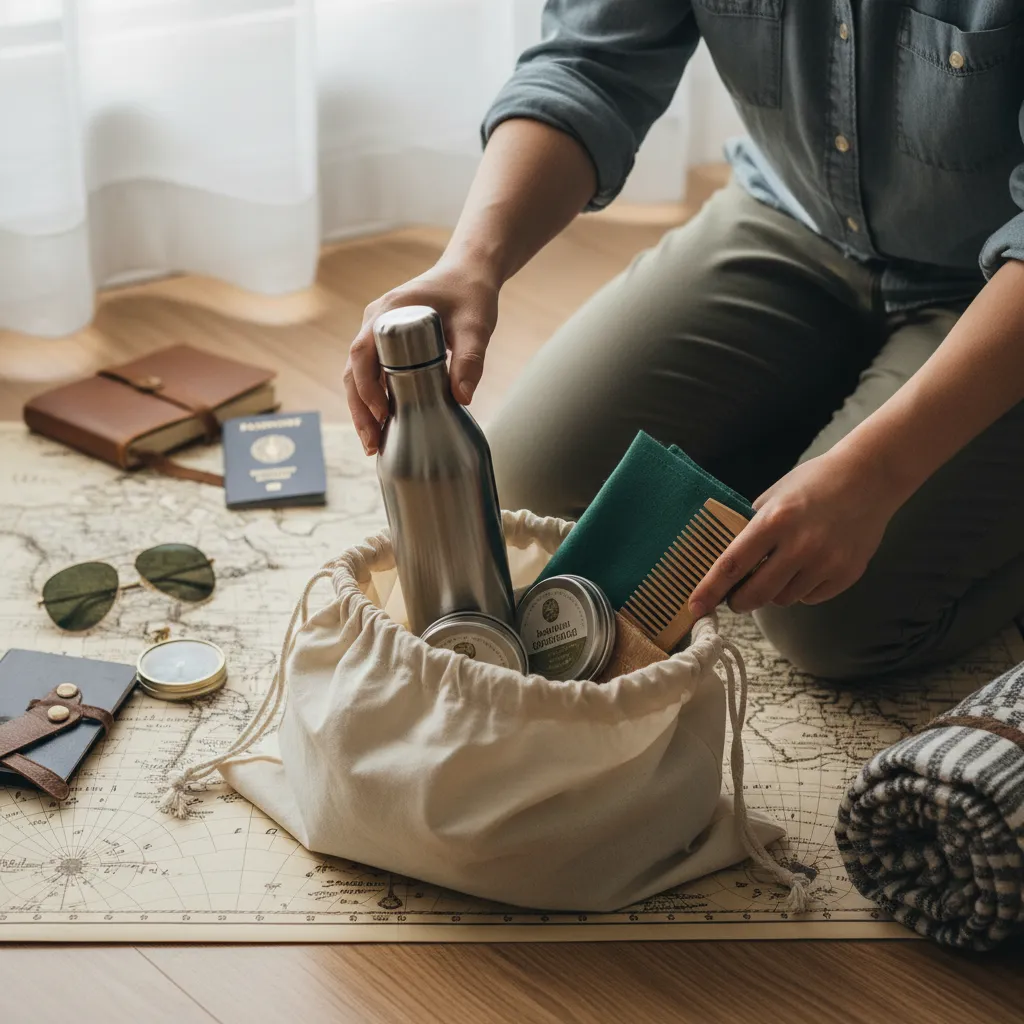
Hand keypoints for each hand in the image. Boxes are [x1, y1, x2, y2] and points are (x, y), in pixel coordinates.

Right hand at [344, 257, 499, 453]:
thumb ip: (471, 358)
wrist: (468, 274)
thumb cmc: (471, 294)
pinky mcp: (386, 342)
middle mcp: (375, 321)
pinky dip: (373, 399)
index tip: (382, 412)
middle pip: (353, 369)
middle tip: (371, 443)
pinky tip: (383, 425)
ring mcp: (377, 331)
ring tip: (373, 443)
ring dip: (363, 409)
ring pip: (358, 374)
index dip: (366, 385)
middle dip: (359, 409)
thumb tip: (461, 398)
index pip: (362, 352)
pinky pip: (372, 372)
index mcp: (388, 310)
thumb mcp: (476, 326)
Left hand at [687, 449, 898, 617]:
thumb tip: (726, 563)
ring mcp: (826, 561)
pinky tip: (809, 566)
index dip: (710, 589)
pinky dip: (803, 589)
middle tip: (735, 599)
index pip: (732, 564)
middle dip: (739, 601)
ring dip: (774, 592)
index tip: (695, 607)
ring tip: (783, 567)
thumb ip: (751, 527)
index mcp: (774, 520)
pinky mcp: (847, 573)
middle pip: (756, 593)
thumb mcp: (774, 496)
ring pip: (784, 599)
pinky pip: (810, 598)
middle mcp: (800, 544)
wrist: (869, 478)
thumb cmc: (813, 484)